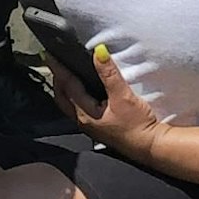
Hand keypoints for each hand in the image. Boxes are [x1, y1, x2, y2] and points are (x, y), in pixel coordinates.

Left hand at [48, 39, 167, 161]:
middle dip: (57, 80)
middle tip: (56, 63)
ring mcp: (89, 125)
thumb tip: (98, 52)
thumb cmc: (137, 124)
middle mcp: (83, 120)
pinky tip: (82, 91)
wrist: (149, 146)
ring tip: (65, 74)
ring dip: (64, 89)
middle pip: (62, 97)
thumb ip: (109, 74)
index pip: (67, 86)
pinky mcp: (97, 127)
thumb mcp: (123, 96)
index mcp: (85, 113)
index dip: (58, 69)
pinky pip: (78, 109)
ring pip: (69, 104)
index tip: (49, 55)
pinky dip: (74, 96)